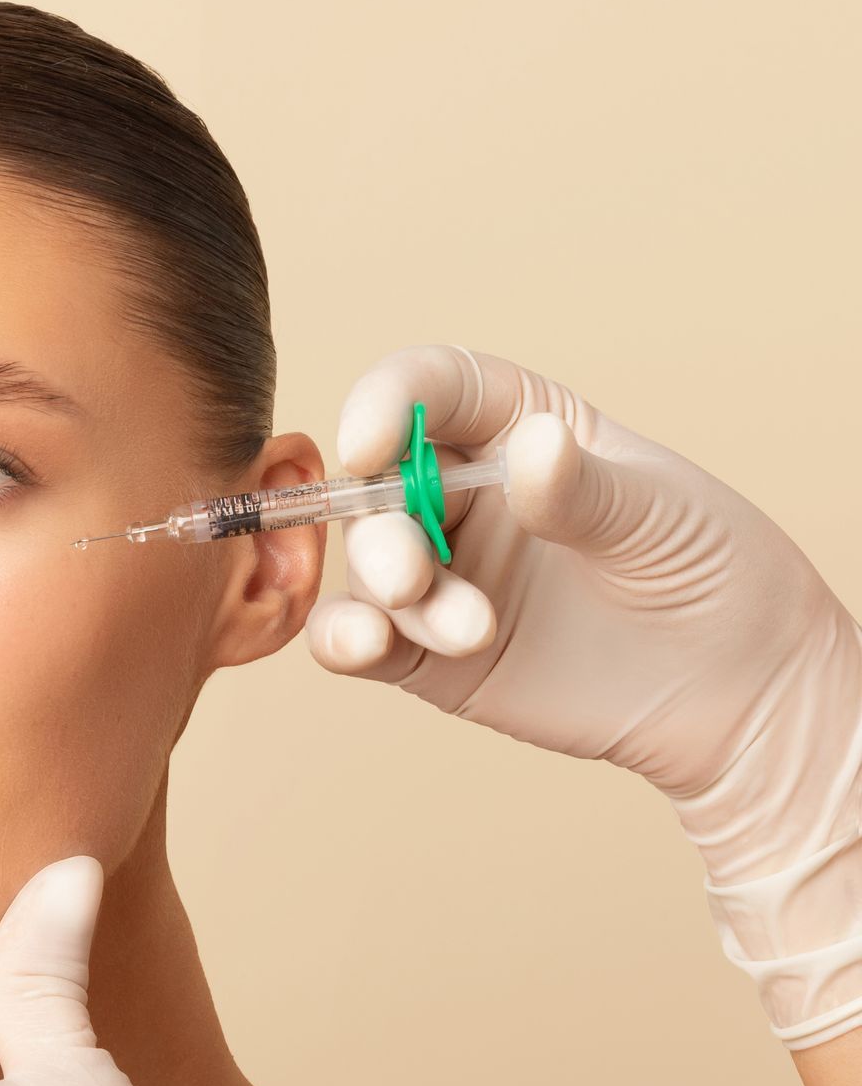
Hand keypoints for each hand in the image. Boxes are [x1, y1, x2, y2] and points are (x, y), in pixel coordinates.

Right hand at [305, 344, 860, 888]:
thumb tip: (532, 447)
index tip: (368, 443)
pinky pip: (359, 636)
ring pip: (367, 563)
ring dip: (389, 593)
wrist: (741, 696)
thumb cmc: (714, 576)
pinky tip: (363, 647)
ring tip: (469, 631)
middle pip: (378, 483)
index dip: (385, 403)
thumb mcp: (661, 519)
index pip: (430, 390)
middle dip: (379, 526)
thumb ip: (583, 491)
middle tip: (411, 576)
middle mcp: (462, 493)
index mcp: (517, 428)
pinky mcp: (428, 652)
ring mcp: (442, 573)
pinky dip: (344, 639)